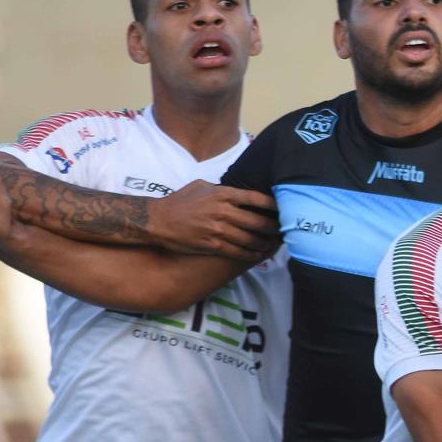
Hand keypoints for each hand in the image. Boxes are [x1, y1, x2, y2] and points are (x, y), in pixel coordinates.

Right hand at [148, 180, 279, 258]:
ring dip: (265, 243)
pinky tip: (259, 255)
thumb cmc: (179, 201)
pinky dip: (251, 254)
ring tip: (274, 244)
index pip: (256, 199)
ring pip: (251, 239)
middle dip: (274, 227)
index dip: (273, 205)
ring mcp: (218, 230)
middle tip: (283, 230)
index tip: (283, 208)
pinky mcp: (212, 245)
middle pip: (258, 222)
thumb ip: (221, 188)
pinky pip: (238, 252)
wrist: (157, 221)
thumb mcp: (201, 186)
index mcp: (223, 194)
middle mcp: (223, 212)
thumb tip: (237, 190)